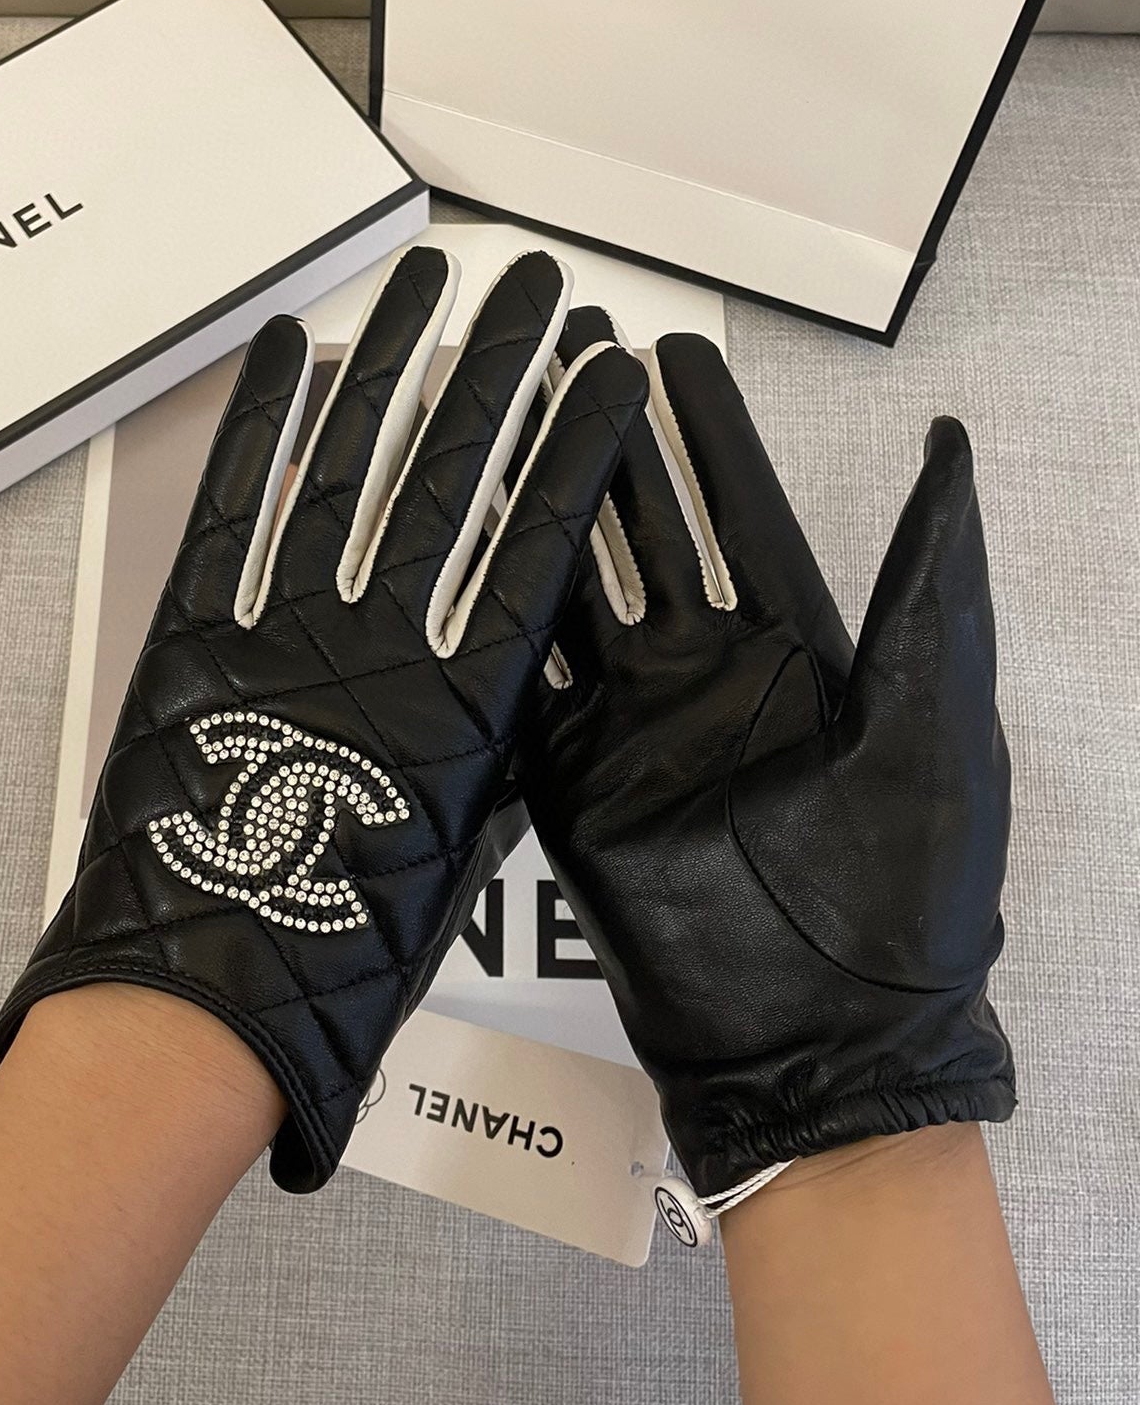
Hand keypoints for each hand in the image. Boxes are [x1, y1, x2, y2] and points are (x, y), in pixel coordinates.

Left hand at [0, 249, 645, 1189]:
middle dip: (506, 369)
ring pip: (354, 467)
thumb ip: (500, 750)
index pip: (543, 545)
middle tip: (543, 285)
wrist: (209, 1000)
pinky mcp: (199, 632)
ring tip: (436, 275)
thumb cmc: (347, 954)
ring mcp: (285, 625)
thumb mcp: (461, 856)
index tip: (614, 372)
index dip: (580, 449)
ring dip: (397, 362)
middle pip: (458, 475)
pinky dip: (263, 427)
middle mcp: (384, 642)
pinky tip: (296, 350)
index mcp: (465, 705)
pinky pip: (238, 509)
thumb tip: (524, 675)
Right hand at [519, 321, 1013, 1195]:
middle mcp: (709, 681)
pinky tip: (452, 564)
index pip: (742, 516)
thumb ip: (932, 585)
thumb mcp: (932, 725)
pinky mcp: (573, 794)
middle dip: (603, 449)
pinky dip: (487, 634)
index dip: (704, 436)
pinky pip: (524, 700)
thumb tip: (952, 447)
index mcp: (803, 656)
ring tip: (491, 434)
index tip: (665, 354)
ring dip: (535, 518)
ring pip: (574, 600)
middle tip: (553, 364)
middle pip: (645, 539)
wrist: (819, 1051)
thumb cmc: (902, 895)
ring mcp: (635, 736)